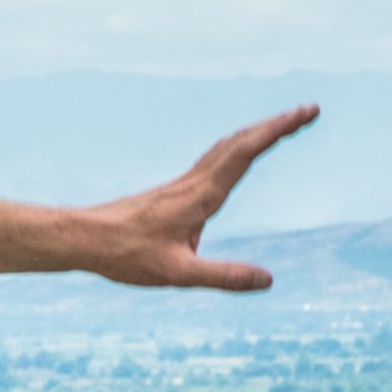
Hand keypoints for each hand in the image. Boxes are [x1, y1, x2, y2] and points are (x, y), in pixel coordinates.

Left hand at [62, 106, 308, 291]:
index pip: (247, 152)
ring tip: (282, 125)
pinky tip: (235, 154)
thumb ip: (223, 277)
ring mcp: (182, 184)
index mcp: (201, 195)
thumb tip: (268, 280)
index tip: (307, 112)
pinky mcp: (173, 192)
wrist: (83, 239)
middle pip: (241, 141)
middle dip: (277, 125)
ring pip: (226, 147)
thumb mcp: (178, 275)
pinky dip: (236, 147)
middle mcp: (194, 182)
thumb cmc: (126, 256)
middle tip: (309, 111)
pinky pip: (213, 159)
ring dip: (257, 133)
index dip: (279, 130)